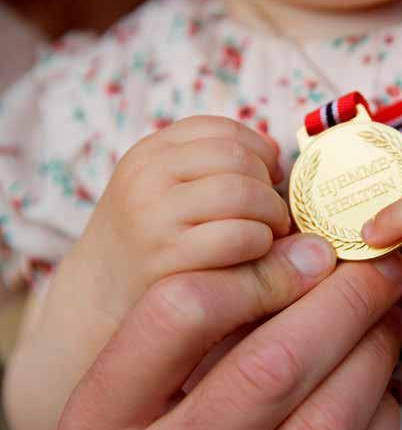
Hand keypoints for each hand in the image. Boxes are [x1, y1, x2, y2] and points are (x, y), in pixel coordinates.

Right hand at [55, 235, 401, 429]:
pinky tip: (377, 380)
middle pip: (271, 368)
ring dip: (372, 354)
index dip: (259, 273)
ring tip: (387, 316)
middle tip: (377, 270)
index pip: (180, 313)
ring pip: (323, 423)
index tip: (312, 250)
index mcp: (101, 416)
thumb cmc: (147, 423)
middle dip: (343, 304)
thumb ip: (198, 320)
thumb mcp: (138, 375)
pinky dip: (378, 414)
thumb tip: (307, 255)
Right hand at [77, 115, 288, 316]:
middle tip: (274, 213)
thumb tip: (275, 151)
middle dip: (268, 186)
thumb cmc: (148, 240)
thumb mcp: (163, 189)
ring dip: (271, 214)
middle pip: (237, 158)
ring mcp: (154, 217)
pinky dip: (261, 242)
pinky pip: (238, 236)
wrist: (97, 298)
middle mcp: (148, 177)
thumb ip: (211, 166)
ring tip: (271, 233)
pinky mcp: (168, 259)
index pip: (223, 130)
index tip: (271, 176)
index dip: (260, 150)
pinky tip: (257, 253)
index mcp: (150, 153)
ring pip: (241, 192)